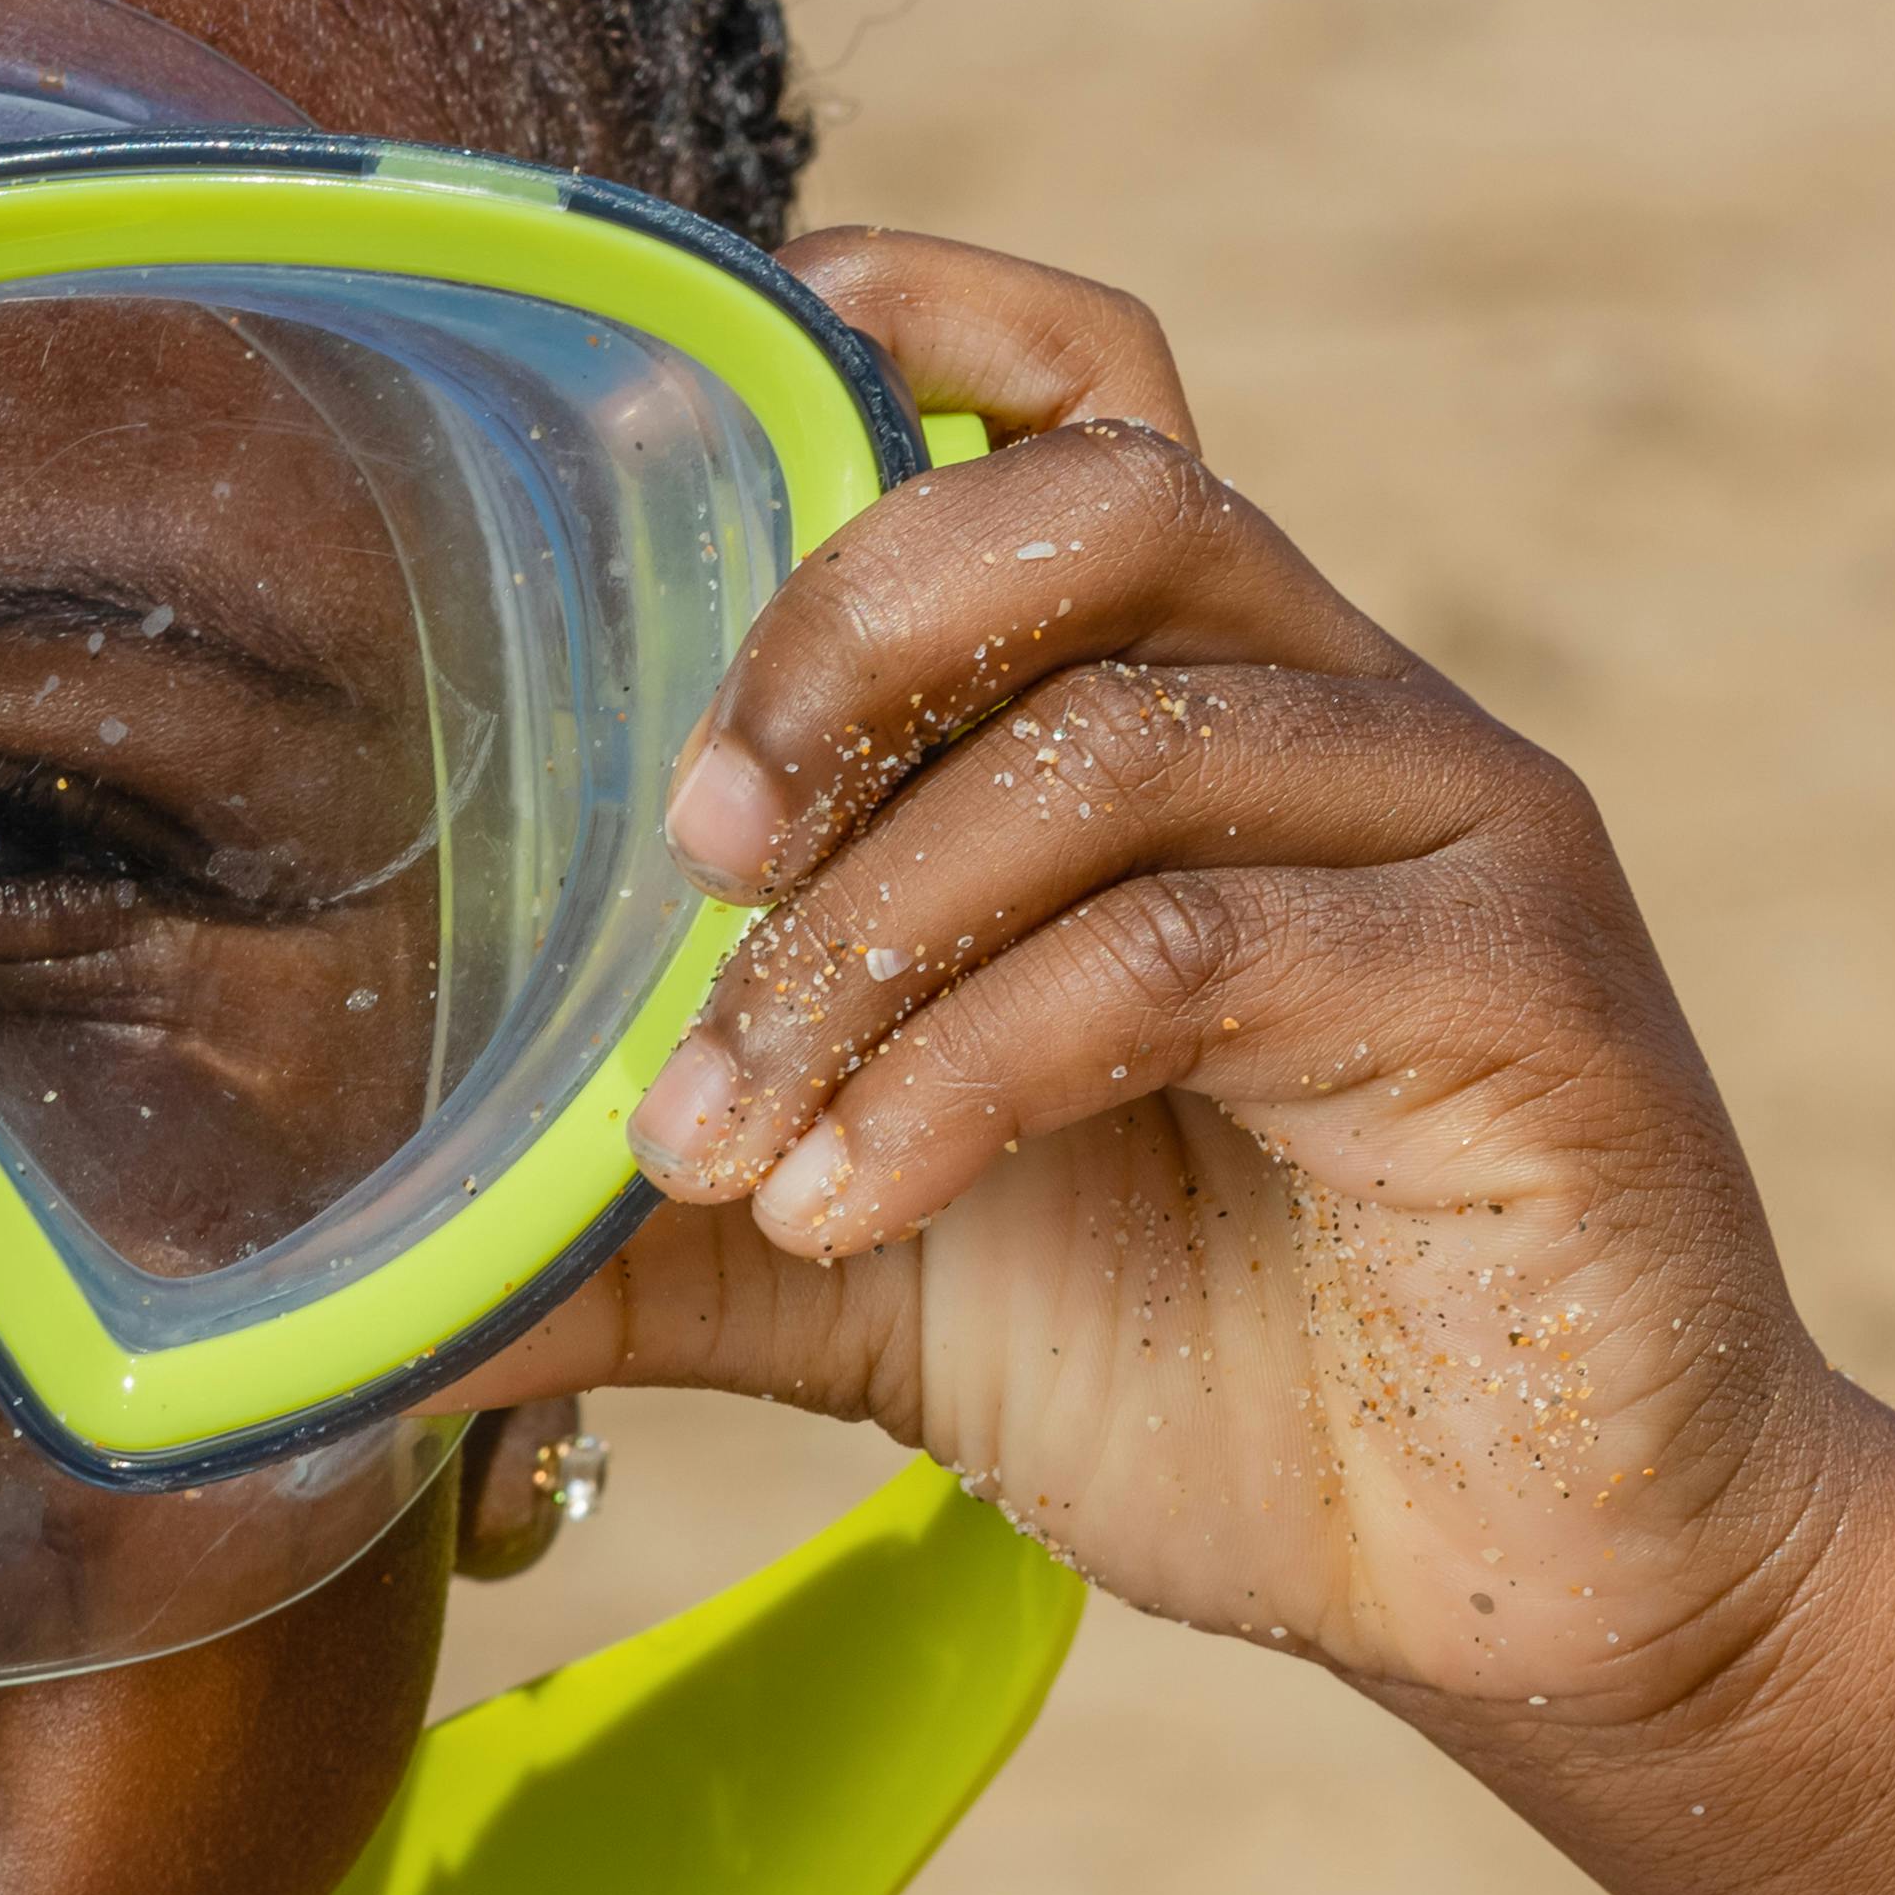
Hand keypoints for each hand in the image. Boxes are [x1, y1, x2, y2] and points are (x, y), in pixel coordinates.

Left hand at [477, 234, 1853, 1725]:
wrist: (1522, 1576)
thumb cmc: (1214, 1367)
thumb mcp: (868, 1264)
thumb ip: (654, 1226)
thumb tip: (370, 1289)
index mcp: (1205, 709)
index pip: (1095, 402)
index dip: (931, 317)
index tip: (723, 370)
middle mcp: (1344, 719)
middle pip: (1097, 499)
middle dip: (843, 633)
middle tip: (685, 845)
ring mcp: (1453, 836)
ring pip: (1111, 749)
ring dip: (858, 941)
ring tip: (712, 1140)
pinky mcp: (1523, 991)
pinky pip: (1183, 961)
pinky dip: (964, 1078)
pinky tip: (844, 1208)